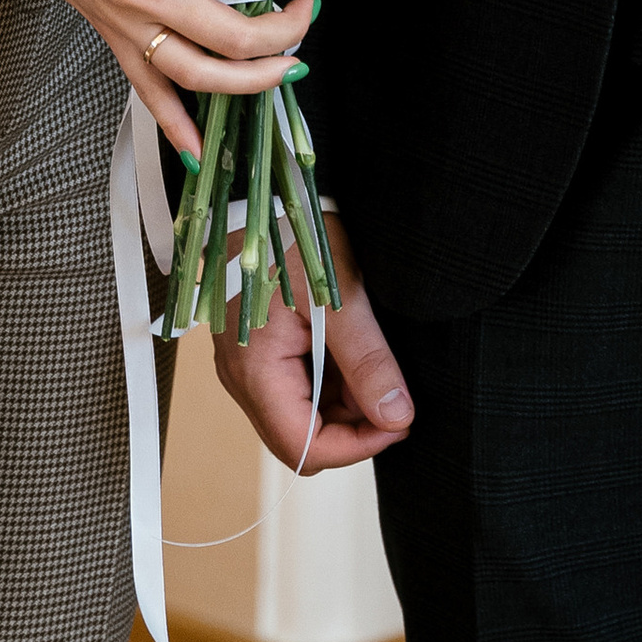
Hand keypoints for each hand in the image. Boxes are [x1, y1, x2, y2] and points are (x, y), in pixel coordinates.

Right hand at [0, 0, 318, 161]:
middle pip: (238, 38)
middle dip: (287, 33)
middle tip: (305, 14)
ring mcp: (126, 20)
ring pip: (201, 77)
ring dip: (252, 81)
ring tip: (284, 68)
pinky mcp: (108, 34)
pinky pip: (147, 91)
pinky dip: (176, 125)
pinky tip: (200, 149)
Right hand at [215, 209, 414, 472]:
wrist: (262, 194)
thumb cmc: (293, 236)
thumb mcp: (340, 297)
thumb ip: (367, 362)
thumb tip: (396, 417)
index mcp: (255, 371)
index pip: (304, 448)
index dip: (356, 446)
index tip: (398, 422)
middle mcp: (243, 379)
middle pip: (302, 439)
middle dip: (352, 427)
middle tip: (392, 395)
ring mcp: (247, 367)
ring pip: (302, 418)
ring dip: (343, 405)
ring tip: (374, 364)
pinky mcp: (259, 353)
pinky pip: (296, 390)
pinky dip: (330, 383)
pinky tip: (351, 352)